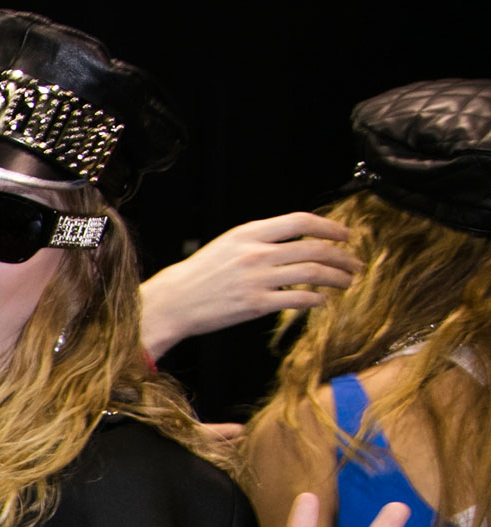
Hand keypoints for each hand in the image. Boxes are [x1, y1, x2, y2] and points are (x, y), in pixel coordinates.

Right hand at [140, 213, 360, 358]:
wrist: (172, 301)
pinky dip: (316, 299)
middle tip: (354, 263)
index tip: (345, 235)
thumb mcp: (228, 245)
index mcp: (249, 234)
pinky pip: (298, 299)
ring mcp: (257, 279)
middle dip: (342, 256)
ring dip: (337, 277)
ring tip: (346, 282)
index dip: (329, 227)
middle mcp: (255, 253)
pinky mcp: (255, 304)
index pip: (301, 221)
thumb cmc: (199, 275)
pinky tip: (321, 300)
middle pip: (314, 249)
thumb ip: (260, 240)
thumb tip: (297, 241)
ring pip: (312, 273)